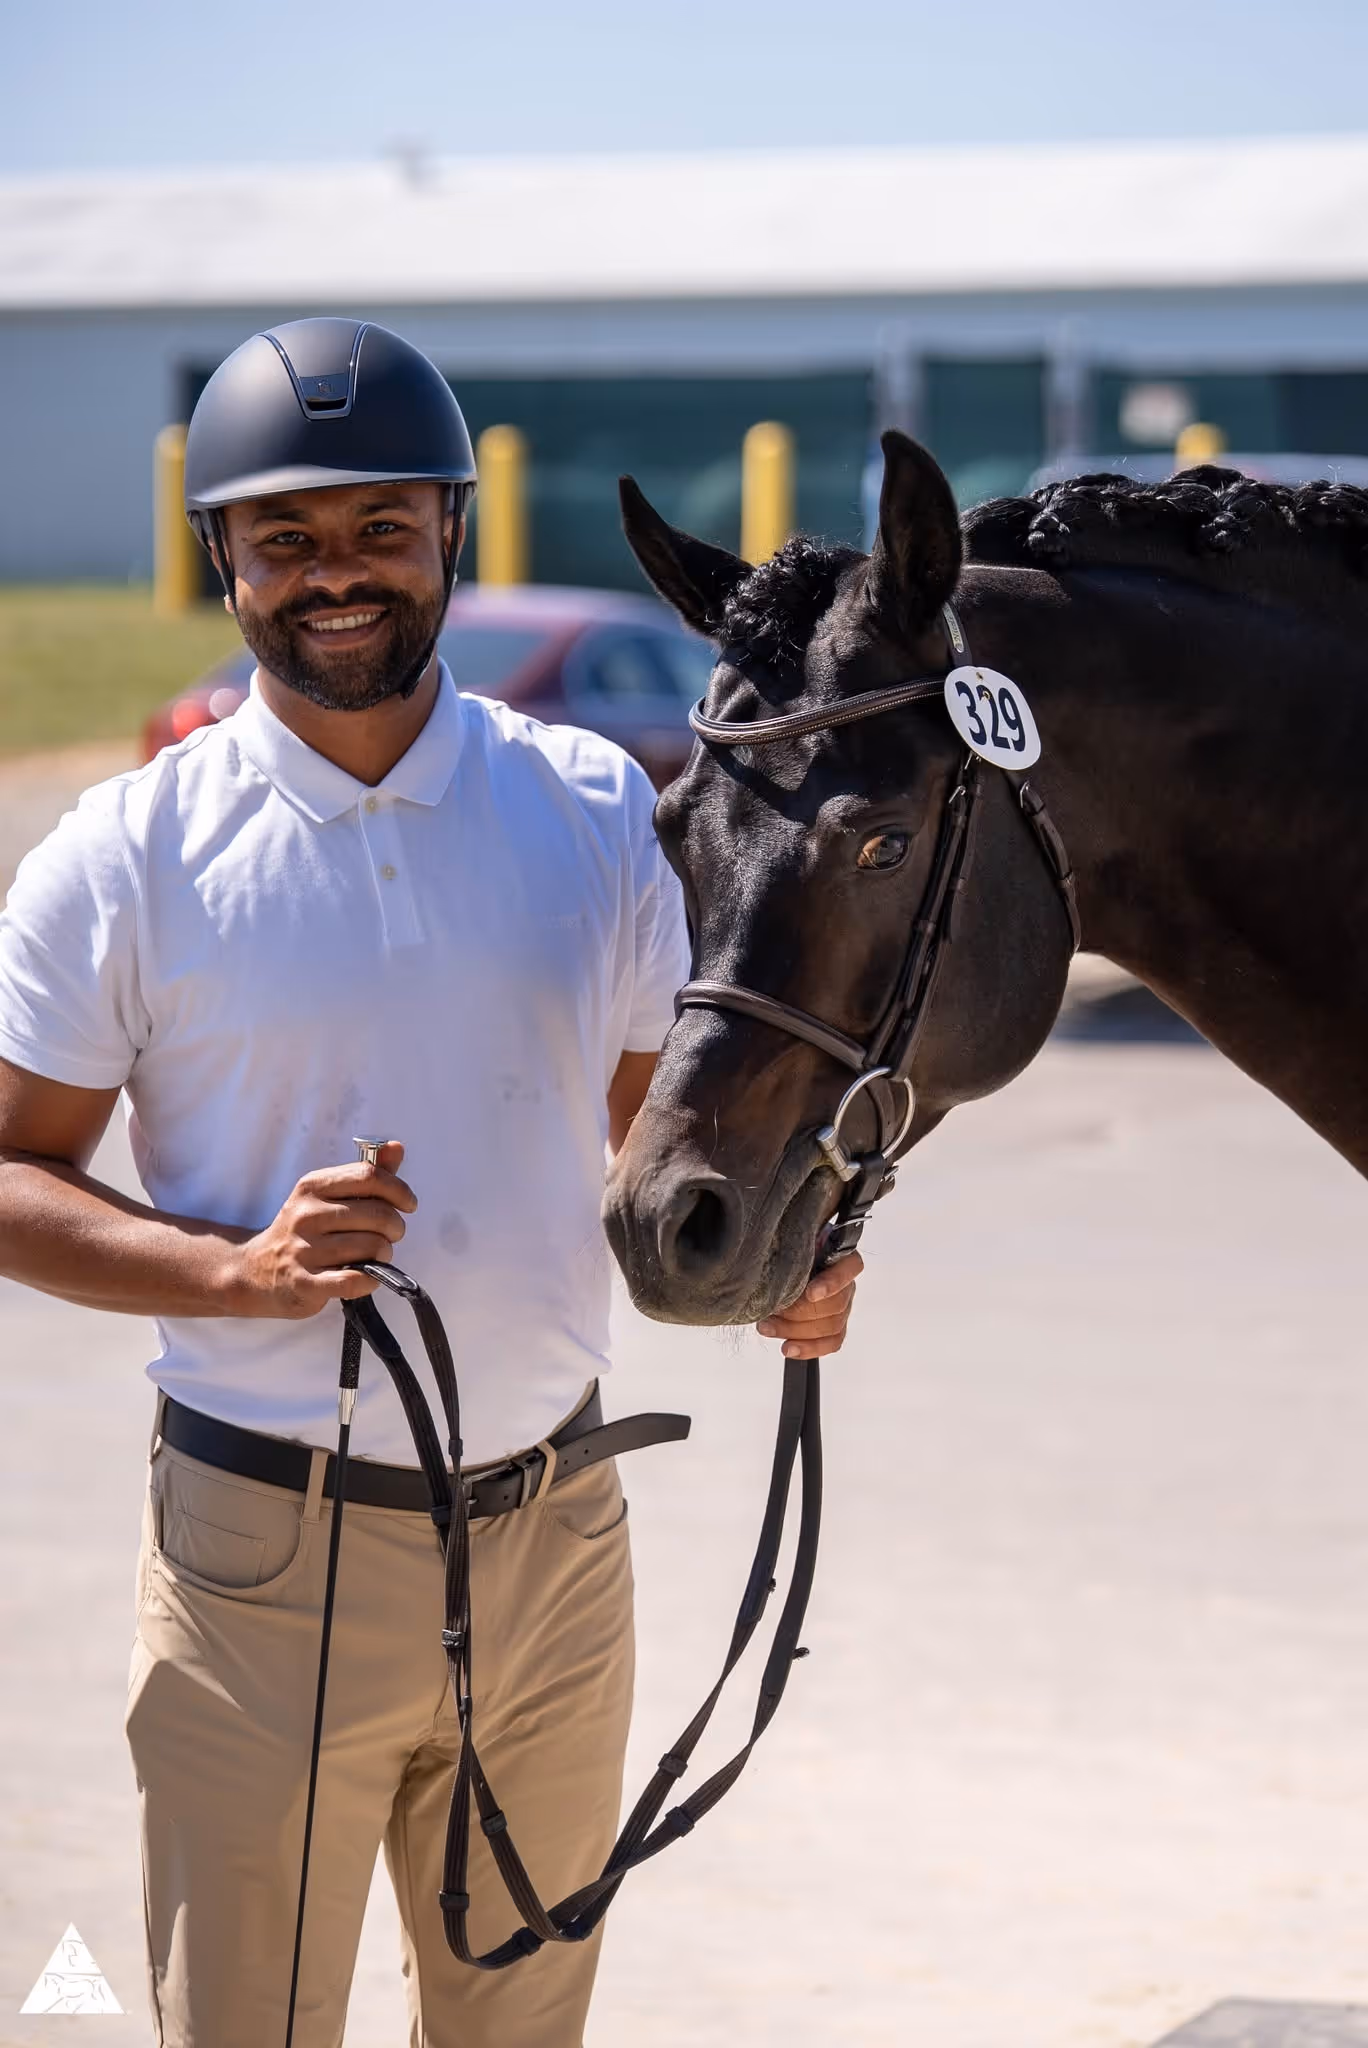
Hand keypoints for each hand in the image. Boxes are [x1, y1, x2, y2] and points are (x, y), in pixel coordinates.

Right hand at [227, 1140, 416, 1318]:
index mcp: (312, 1186)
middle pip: (378, 1213)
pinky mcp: (305, 1283)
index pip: (369, 1176)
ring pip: (372, 1247)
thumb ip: (364, 1174)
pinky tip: (366, 1277)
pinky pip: (355, 1280)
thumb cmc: (302, 1231)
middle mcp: (306, 1215)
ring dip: (384, 1254)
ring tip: (375, 1256)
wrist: (254, 1270)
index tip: (408, 1204)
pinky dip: (370, 1280)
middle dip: (396, 1227)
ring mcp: (303, 1250)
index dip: (400, 1190)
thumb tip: (396, 1148)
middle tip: (390, 1236)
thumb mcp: (324, 1195)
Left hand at [755, 1250, 863, 1358]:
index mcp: (840, 1256)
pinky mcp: (835, 1326)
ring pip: (831, 1326)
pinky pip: (831, 1342)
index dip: (832, 1283)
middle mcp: (846, 1283)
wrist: (781, 1267)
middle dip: (800, 1312)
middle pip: (836, 1303)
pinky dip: (809, 1348)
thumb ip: (792, 1245)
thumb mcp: (791, 1243)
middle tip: (773, 1312)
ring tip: (768, 1328)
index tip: (811, 1294)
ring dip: (796, 1330)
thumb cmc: (788, 1252)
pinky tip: (789, 1348)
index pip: (850, 1268)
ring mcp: (843, 1306)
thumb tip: (782, 1250)